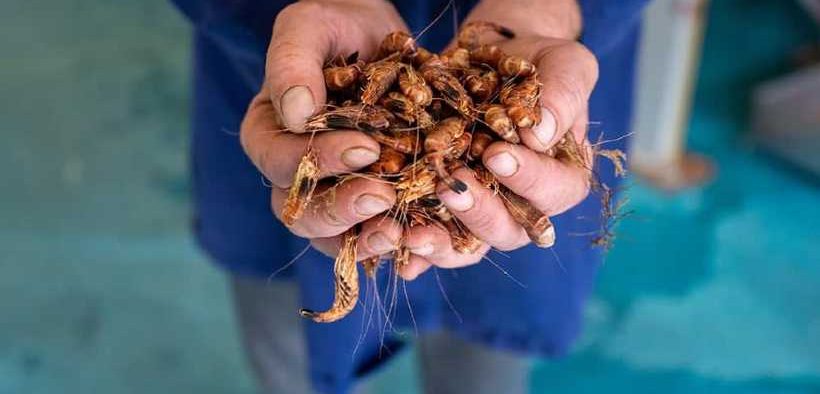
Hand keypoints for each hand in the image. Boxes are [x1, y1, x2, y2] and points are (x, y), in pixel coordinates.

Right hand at [240, 0, 409, 259]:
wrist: (379, 36)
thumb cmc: (336, 25)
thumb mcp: (309, 26)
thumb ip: (292, 63)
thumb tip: (296, 114)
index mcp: (269, 135)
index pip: (280, 163)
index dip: (318, 162)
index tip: (365, 148)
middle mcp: (293, 174)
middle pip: (302, 213)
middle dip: (342, 210)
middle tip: (384, 196)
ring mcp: (332, 193)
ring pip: (336, 238)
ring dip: (367, 240)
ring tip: (401, 233)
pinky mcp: (371, 202)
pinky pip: (376, 235)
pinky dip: (398, 246)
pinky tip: (422, 244)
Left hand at [399, 0, 597, 279]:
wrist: (491, 62)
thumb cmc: (537, 63)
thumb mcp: (564, 65)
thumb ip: (562, 95)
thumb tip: (539, 136)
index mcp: (562, 178)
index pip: (555, 191)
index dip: (528, 179)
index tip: (497, 154)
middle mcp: (523, 206)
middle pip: (508, 230)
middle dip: (478, 213)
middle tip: (452, 188)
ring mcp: (481, 212)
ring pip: (465, 246)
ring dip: (439, 244)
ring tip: (413, 235)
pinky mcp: (444, 210)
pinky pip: (429, 236)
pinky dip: (412, 248)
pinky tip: (393, 244)